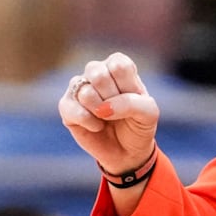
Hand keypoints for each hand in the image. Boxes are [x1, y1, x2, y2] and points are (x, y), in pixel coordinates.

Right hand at [58, 52, 159, 174]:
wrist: (127, 151)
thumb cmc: (139, 125)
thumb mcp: (149, 113)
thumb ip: (132, 103)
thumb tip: (102, 108)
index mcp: (119, 66)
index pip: (118, 64)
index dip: (127, 85)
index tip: (134, 97)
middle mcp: (97, 72)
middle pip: (97, 73)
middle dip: (112, 97)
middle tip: (119, 109)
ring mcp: (79, 88)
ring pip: (85, 92)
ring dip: (100, 111)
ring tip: (107, 117)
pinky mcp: (66, 106)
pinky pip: (71, 109)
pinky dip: (89, 122)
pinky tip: (97, 126)